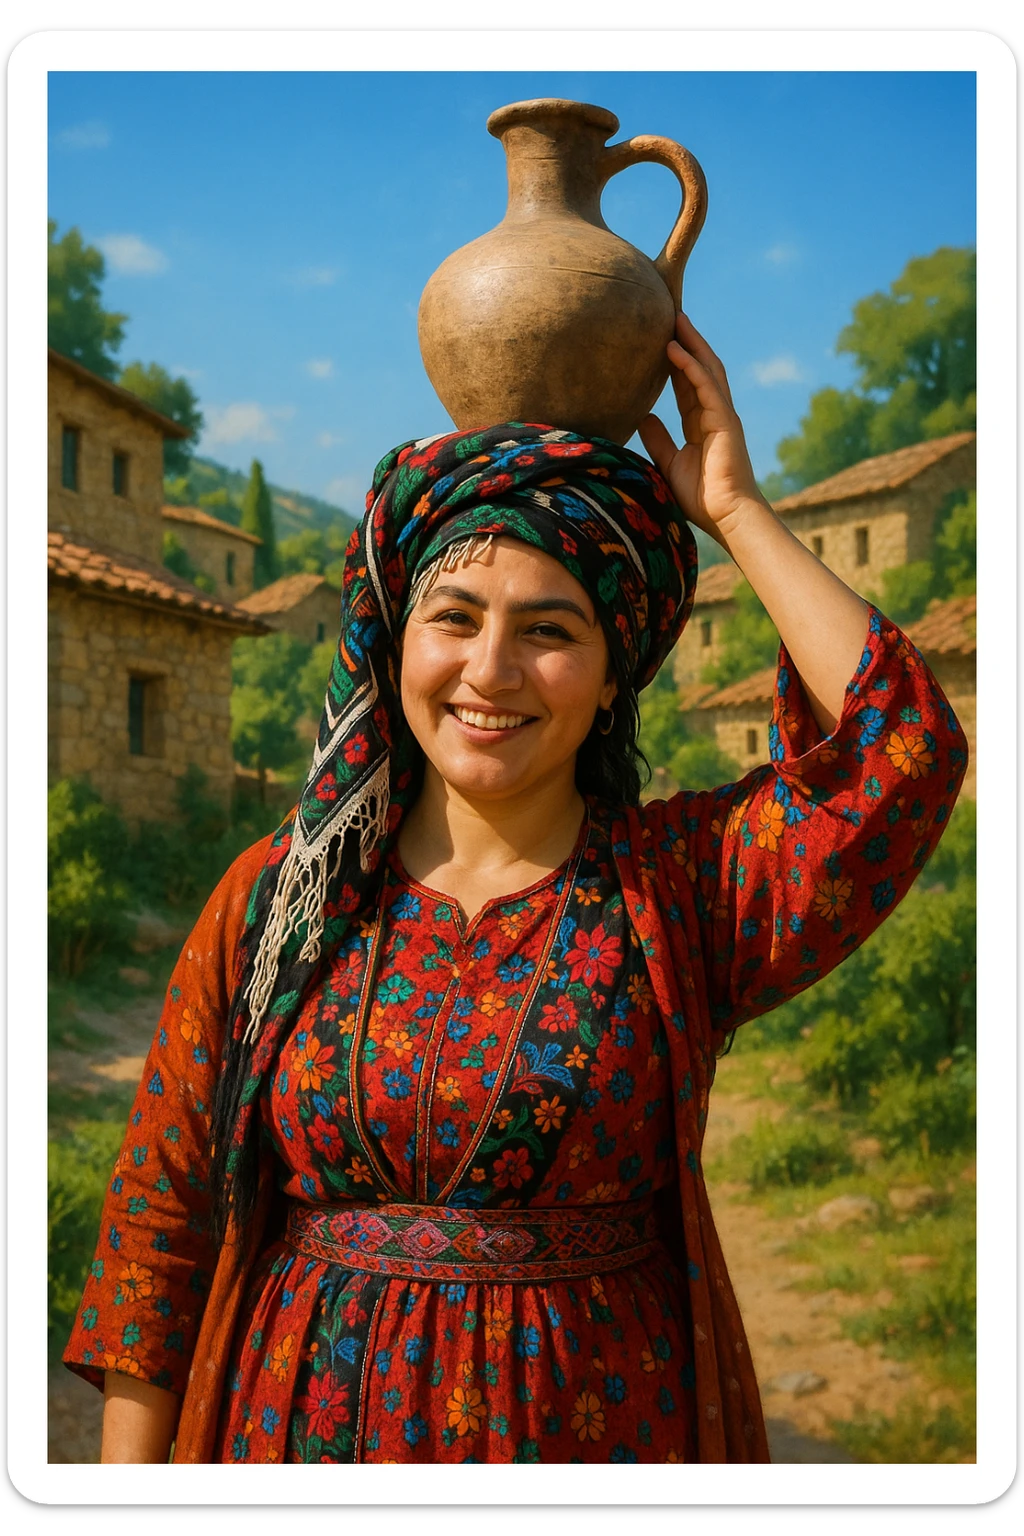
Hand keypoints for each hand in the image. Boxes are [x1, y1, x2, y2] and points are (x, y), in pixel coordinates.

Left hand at [638, 313, 767, 546]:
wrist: (725, 516)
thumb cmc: (700, 497)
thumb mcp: (669, 462)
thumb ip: (658, 439)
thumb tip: (642, 417)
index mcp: (702, 424)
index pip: (687, 385)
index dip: (675, 363)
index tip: (660, 340)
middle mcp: (715, 414)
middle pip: (700, 369)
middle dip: (686, 341)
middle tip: (670, 315)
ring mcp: (723, 416)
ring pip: (707, 369)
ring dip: (691, 343)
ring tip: (675, 318)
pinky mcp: (726, 421)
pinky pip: (707, 387)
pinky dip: (691, 366)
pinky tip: (675, 349)